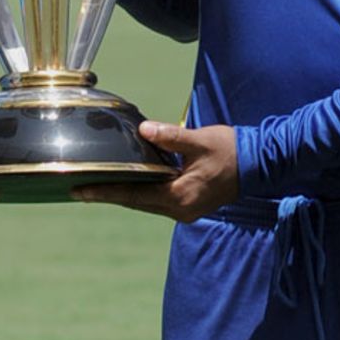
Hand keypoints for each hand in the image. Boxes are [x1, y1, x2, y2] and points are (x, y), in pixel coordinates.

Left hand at [74, 120, 238, 219]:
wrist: (260, 165)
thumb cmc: (232, 151)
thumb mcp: (201, 140)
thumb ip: (171, 137)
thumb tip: (144, 129)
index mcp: (180, 196)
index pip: (133, 196)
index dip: (105, 192)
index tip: (79, 192)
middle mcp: (180, 209)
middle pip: (135, 202)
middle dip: (109, 195)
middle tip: (79, 189)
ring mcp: (185, 210)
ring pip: (146, 202)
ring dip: (124, 194)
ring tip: (97, 186)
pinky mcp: (189, 205)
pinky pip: (157, 200)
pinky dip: (142, 191)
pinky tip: (129, 181)